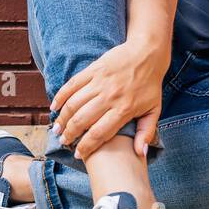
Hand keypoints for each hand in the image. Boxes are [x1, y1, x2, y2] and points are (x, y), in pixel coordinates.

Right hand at [49, 40, 168, 161]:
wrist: (148, 53)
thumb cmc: (150, 85)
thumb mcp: (154, 110)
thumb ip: (146, 133)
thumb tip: (140, 154)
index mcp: (124, 110)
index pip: (99, 134)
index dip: (86, 146)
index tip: (78, 154)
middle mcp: (110, 97)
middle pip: (82, 120)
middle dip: (69, 134)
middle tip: (63, 141)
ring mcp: (100, 82)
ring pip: (74, 104)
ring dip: (62, 118)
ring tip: (56, 129)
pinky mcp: (93, 70)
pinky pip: (72, 84)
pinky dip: (60, 96)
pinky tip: (54, 107)